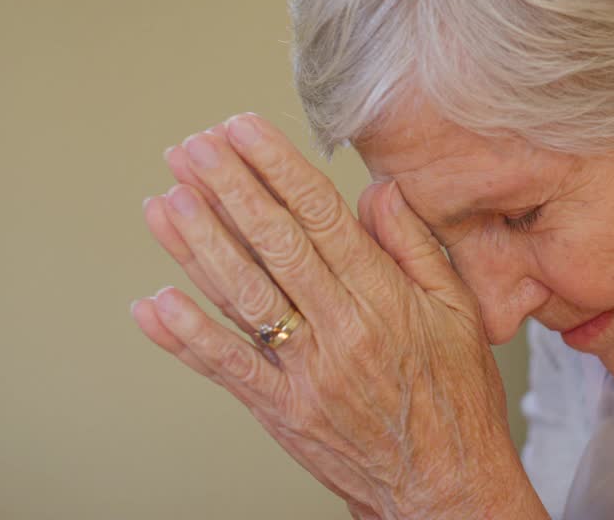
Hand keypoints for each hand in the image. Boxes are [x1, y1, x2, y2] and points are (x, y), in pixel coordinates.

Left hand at [132, 114, 546, 518]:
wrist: (448, 482)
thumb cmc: (458, 395)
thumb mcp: (459, 312)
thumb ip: (415, 248)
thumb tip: (379, 191)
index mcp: (386, 299)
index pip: (321, 218)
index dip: (277, 169)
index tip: (243, 131)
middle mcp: (342, 330)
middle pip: (274, 246)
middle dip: (227, 189)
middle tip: (191, 148)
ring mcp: (307, 372)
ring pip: (242, 297)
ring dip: (197, 246)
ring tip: (165, 201)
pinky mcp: (282, 410)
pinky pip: (227, 367)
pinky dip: (185, 336)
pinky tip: (154, 301)